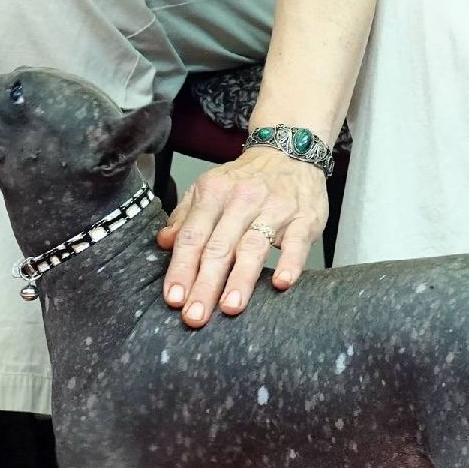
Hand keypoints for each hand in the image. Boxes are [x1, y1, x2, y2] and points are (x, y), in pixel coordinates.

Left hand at [157, 146, 327, 325]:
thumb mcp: (208, 188)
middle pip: (218, 248)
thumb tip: (163, 243)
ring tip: (229, 307)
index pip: (192, 237)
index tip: (174, 298)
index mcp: (213, 194)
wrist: (290, 151)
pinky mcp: (304, 217)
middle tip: (195, 316)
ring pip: (253, 246)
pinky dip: (290, 263)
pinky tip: (281, 283)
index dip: (181, 269)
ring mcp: (274, 208)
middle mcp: (242, 200)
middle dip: (204, 285)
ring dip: (240, 279)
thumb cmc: (246, 179)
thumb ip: (185, 216)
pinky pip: (296, 242)